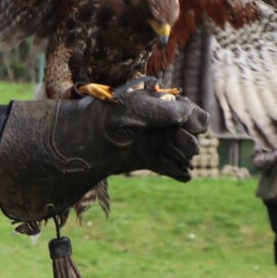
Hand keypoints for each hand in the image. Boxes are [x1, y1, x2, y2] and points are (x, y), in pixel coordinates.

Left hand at [0, 90, 208, 221]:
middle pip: (191, 136)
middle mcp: (160, 123)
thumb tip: (198, 119)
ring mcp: (154, 143)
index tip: (181, 130)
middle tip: (173, 146)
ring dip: (181, 157)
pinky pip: (173, 168)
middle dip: (186, 143)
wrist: (78, 143)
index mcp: (159, 104)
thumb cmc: (104, 119)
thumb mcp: (137, 109)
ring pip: (185, 154)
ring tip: (167, 158)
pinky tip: (177, 173)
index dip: (192, 124)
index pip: (193, 115)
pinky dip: (177, 171)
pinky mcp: (146, 161)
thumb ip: (169, 111)